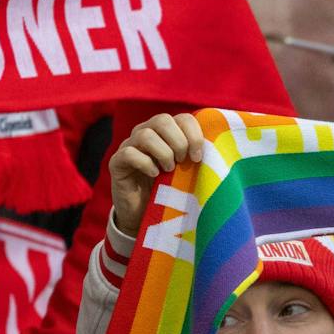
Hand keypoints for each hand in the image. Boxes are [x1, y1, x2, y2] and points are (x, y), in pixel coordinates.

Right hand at [108, 112, 206, 239]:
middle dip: (178, 142)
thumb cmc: (169, 191)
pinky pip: (129, 153)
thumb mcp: (186, 173)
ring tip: (169, 170)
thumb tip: (216, 151)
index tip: (197, 157)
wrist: (144, 215)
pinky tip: (154, 175)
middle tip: (183, 162)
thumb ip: (196, 158)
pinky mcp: (117, 163)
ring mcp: (129, 146)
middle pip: (162, 120)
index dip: (193, 134)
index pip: (182, 118)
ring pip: (145, 135)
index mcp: (166, 132)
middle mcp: (145, 133)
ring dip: (163, 153)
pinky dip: (145, 164)